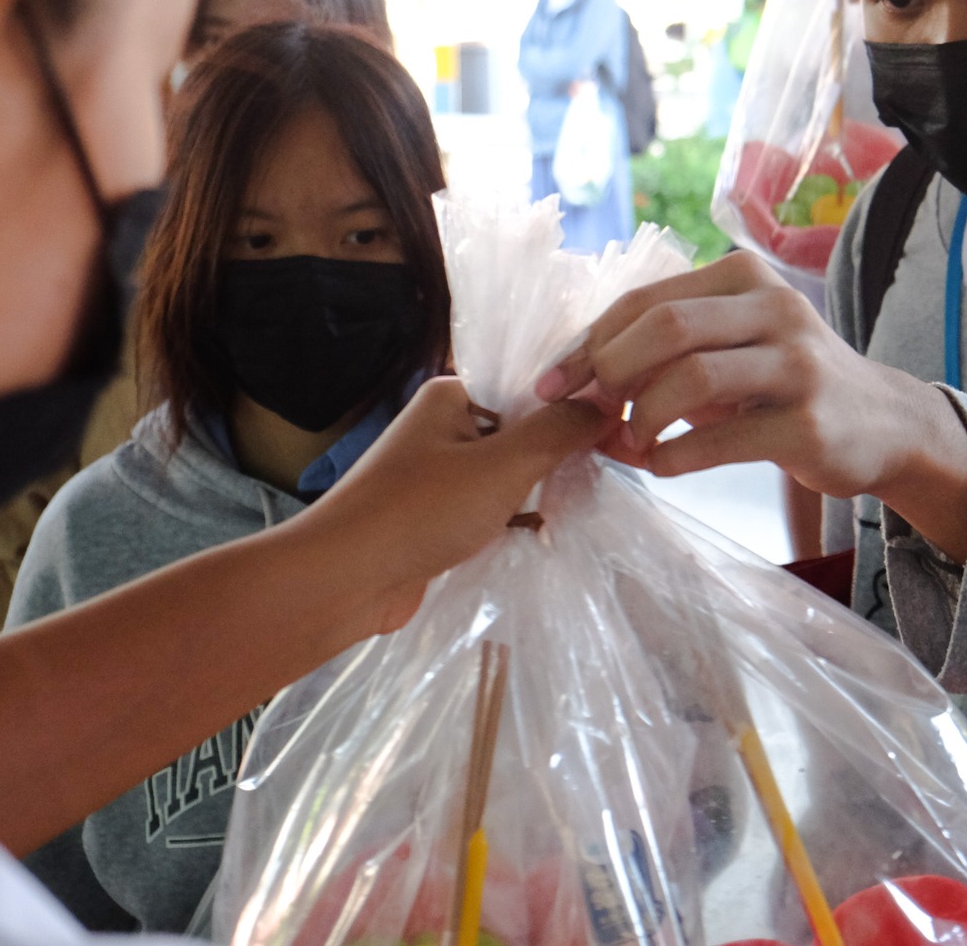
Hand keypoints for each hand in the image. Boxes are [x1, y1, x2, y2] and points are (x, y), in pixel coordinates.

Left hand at [300, 376, 613, 632]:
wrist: (344, 580)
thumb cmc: (420, 511)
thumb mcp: (503, 465)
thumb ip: (559, 431)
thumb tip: (607, 402)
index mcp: (453, 394)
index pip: (530, 384)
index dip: (577, 402)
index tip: (622, 425)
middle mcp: (444, 426)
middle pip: (523, 428)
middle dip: (562, 451)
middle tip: (614, 467)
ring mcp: (439, 473)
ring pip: (510, 472)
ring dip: (541, 489)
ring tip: (587, 501)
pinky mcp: (437, 517)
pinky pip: (492, 507)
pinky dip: (517, 518)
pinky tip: (550, 532)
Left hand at [534, 251, 966, 556]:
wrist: (881, 424)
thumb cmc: (783, 383)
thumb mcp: (730, 347)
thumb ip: (661, 353)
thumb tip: (573, 387)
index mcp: (743, 277)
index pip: (645, 301)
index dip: (588, 342)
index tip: (551, 384)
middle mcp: (773, 307)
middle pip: (666, 326)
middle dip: (610, 372)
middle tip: (588, 412)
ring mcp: (796, 363)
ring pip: (691, 377)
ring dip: (642, 417)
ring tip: (629, 443)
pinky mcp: (808, 422)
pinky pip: (721, 439)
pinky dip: (674, 456)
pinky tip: (660, 465)